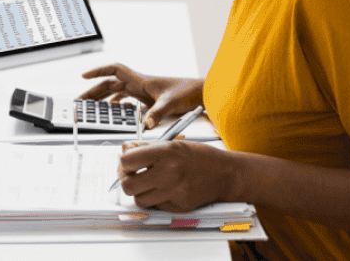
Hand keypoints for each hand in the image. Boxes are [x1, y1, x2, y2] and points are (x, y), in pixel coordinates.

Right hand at [79, 64, 201, 128]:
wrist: (201, 93)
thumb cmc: (188, 92)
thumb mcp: (171, 103)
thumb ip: (157, 114)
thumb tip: (145, 124)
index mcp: (141, 81)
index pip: (114, 70)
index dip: (98, 72)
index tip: (84, 76)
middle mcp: (140, 84)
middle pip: (110, 83)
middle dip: (94, 90)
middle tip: (81, 100)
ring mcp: (144, 92)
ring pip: (117, 92)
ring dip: (104, 98)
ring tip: (92, 106)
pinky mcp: (149, 100)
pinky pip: (127, 100)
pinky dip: (118, 104)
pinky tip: (114, 110)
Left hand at [118, 140, 235, 212]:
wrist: (224, 173)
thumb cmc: (200, 157)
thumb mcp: (173, 143)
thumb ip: (146, 147)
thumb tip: (125, 150)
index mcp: (166, 153)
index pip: (127, 161)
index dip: (125, 162)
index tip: (129, 163)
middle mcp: (169, 173)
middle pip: (128, 185)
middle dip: (127, 181)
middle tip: (133, 176)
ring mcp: (174, 192)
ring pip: (139, 200)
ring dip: (140, 193)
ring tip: (149, 184)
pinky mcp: (178, 206)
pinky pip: (155, 207)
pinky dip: (156, 200)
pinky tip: (164, 190)